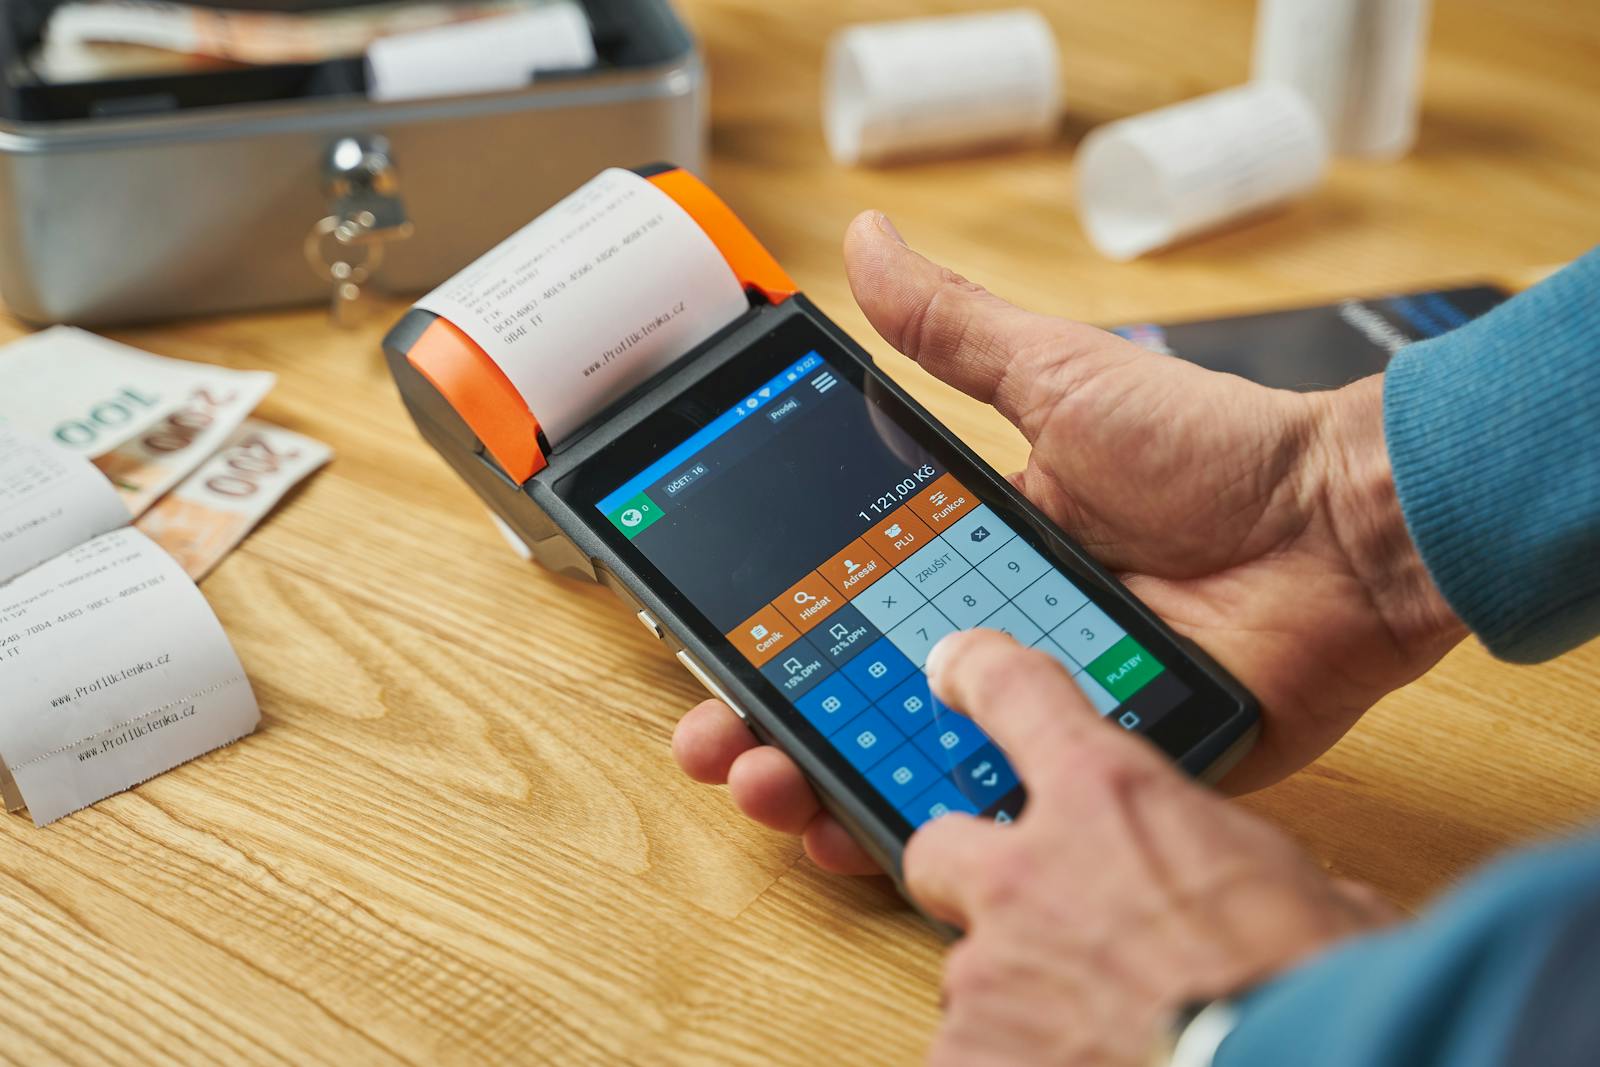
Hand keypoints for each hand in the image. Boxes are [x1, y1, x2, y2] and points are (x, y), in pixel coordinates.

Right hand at [674, 211, 1464, 873]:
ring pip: (912, 765)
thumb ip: (954, 333)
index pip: (837, 603)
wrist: (1343, 532)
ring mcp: (1043, 711)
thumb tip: (864, 244)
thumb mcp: (1061, 379)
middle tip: (715, 746)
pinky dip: (939, 834)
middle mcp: (991, 639)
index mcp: (967, 553)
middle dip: (767, 727)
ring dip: (824, 787)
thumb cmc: (1213, 450)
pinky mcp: (1103, 769)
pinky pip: (1008, 814)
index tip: (700, 650)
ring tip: (772, 792)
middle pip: (854, 699)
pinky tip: (869, 841)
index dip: (762, 631)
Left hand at [906, 630, 1395, 1066]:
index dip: (975, 671)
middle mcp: (1025, 874)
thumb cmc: (1303, 987)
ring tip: (1096, 1024)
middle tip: (1029, 916)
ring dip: (1019, 993)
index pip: (1010, 690)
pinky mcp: (970, 1057)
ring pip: (969, 969)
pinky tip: (1080, 1065)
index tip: (954, 668)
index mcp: (1107, 798)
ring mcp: (987, 973)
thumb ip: (1229, 863)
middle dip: (972, 877)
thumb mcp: (1290, 885)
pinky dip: (1015, 1059)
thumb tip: (1251, 891)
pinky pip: (970, 1051)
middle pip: (940, 845)